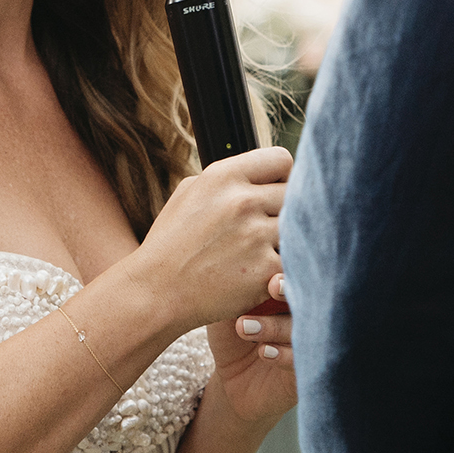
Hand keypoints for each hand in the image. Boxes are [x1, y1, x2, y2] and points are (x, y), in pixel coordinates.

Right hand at [133, 146, 288, 330]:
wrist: (156, 293)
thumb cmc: (171, 243)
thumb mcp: (189, 192)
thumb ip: (227, 178)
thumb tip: (259, 172)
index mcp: (223, 176)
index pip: (281, 159)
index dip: (282, 176)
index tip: (273, 193)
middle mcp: (242, 202)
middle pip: (294, 193)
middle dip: (284, 210)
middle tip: (268, 227)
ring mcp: (255, 236)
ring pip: (298, 228)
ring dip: (286, 240)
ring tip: (264, 250)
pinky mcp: (265, 271)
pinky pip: (293, 261)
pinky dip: (283, 268)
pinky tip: (264, 273)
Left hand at [207, 272, 296, 424]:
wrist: (233, 383)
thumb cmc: (232, 338)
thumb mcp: (230, 308)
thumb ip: (238, 285)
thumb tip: (236, 253)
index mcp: (292, 294)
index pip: (298, 275)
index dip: (290, 266)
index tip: (271, 265)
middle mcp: (306, 316)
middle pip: (310, 298)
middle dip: (291, 290)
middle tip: (272, 285)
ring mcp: (310, 344)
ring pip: (303, 330)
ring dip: (275, 325)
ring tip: (244, 327)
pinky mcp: (307, 373)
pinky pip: (302, 361)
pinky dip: (283, 354)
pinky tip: (264, 351)